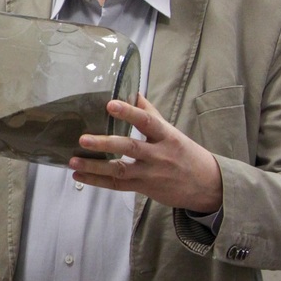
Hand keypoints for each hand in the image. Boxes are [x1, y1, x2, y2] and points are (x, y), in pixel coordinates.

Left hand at [68, 94, 222, 212]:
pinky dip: (96, 181)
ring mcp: (150, 173)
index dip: (129, 112)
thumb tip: (134, 92)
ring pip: (120, 170)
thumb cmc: (185, 154)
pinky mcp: (143, 188)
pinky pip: (117, 185)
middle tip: (83, 139)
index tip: (111, 104)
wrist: (207, 186)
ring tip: (73, 161)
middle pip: (130, 148)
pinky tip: (79, 176)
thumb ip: (150, 114)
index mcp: (167, 136)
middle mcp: (158, 155)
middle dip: (105, 144)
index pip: (147, 121)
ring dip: (94, 167)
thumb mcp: (172, 132)